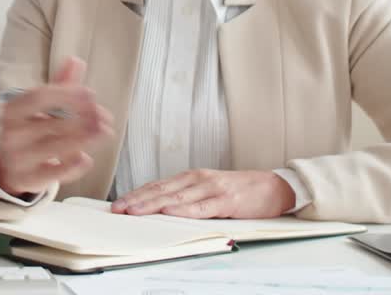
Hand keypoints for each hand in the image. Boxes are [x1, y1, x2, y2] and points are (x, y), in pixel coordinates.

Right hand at [0, 57, 113, 197]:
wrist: (10, 165)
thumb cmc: (32, 128)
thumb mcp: (42, 105)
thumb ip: (61, 85)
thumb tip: (76, 60)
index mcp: (13, 109)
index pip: (38, 97)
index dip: (66, 94)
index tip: (91, 94)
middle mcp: (11, 133)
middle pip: (49, 123)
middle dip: (81, 119)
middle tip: (105, 117)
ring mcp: (18, 157)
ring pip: (53, 147)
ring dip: (83, 140)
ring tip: (105, 132)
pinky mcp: (28, 178)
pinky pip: (52, 173)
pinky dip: (71, 167)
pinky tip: (87, 159)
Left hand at [111, 169, 296, 218]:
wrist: (273, 187)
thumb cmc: (239, 191)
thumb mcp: (208, 191)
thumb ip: (187, 198)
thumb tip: (160, 210)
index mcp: (191, 178)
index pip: (157, 186)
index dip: (136, 195)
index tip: (118, 204)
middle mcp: (198, 179)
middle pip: (161, 190)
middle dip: (136, 200)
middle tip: (117, 209)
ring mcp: (211, 188)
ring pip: (176, 197)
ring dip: (152, 205)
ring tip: (134, 211)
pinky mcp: (226, 200)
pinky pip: (201, 207)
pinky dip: (183, 209)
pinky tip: (169, 212)